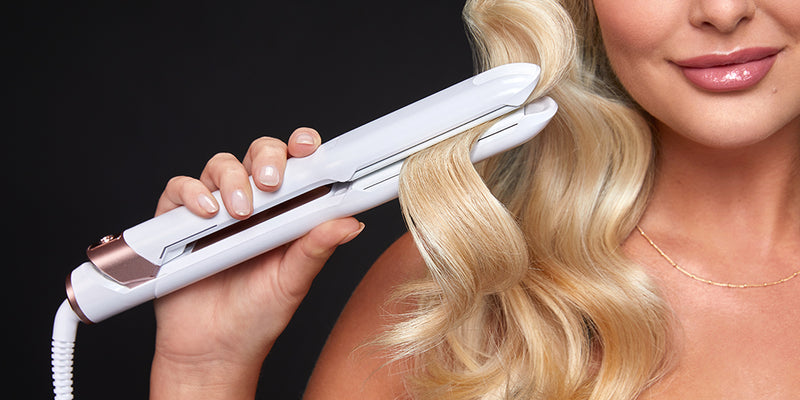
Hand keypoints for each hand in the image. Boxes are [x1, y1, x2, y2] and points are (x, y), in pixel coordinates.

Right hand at [150, 128, 363, 398]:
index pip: (296, 165)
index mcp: (285, 212)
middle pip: (259, 155)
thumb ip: (317, 249)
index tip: (310, 147)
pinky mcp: (179, 222)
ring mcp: (215, 210)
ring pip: (221, 166)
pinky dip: (192, 194)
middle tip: (272, 182)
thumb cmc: (257, 316)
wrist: (213, 350)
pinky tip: (207, 214)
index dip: (303, 147)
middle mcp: (252, 204)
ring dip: (233, 180)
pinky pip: (180, 190)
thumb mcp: (293, 282)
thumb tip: (351, 222)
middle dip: (267, 157)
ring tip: (240, 212)